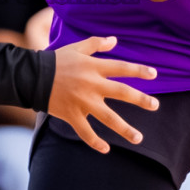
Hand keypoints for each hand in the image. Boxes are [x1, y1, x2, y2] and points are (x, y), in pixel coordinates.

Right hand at [48, 36, 158, 153]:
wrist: (34, 77)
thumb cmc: (56, 60)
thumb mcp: (76, 48)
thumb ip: (96, 44)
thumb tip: (115, 40)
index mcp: (94, 67)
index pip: (122, 68)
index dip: (139, 71)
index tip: (154, 74)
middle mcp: (92, 85)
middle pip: (122, 93)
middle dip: (141, 100)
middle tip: (155, 106)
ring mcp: (83, 102)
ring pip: (109, 118)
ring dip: (125, 129)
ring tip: (138, 138)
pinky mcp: (72, 115)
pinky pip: (86, 132)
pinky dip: (95, 142)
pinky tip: (106, 149)